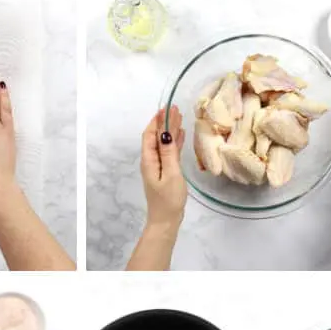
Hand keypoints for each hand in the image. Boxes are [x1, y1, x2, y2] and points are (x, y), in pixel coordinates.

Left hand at [140, 107, 186, 228]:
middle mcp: (151, 161)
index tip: (166, 109)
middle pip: (156, 137)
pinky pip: (169, 152)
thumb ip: (169, 153)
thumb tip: (166, 133)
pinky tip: (181, 135)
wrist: (166, 221)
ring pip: (163, 144)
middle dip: (164, 123)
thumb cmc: (168, 199)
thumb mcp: (171, 174)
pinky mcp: (165, 172)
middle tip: (175, 108)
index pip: (150, 135)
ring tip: (179, 117)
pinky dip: (175, 142)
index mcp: (149, 160)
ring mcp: (158, 166)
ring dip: (170, 131)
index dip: (157, 121)